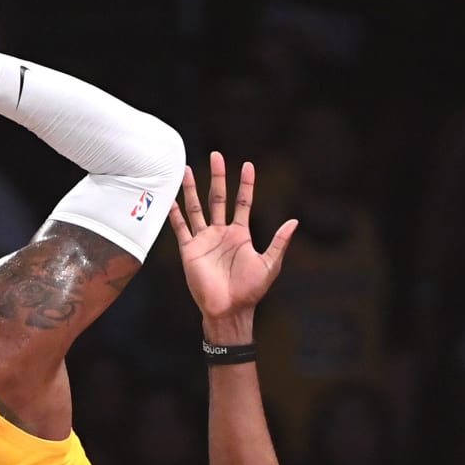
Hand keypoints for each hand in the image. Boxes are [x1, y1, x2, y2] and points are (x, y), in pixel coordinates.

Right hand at [169, 152, 296, 334]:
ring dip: (192, 189)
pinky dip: (174, 214)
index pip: (242, 202)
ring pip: (196, 208)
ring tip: (187, 169)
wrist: (229, 310)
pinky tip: (169, 199)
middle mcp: (221, 234)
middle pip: (218, 198)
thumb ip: (280, 242)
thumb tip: (294, 221)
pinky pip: (181, 229)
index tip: (248, 165)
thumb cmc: (250, 291)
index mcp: (240, 235)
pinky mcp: (189, 251)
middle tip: (217, 155)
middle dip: (217, 177)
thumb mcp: (270, 264)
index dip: (246, 184)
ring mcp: (204, 241)